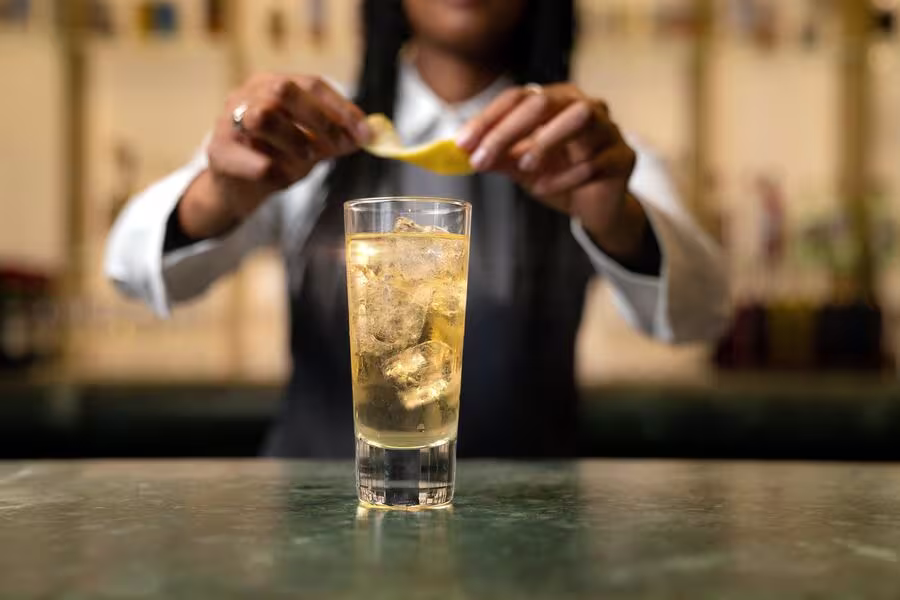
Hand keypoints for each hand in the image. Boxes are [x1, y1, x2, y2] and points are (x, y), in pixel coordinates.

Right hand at [181, 73, 370, 238]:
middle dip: (320, 119)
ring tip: (308, 158)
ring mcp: (226, 122)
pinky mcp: (218, 154)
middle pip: (283, 91)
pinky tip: (282, 178)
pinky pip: (253, 161)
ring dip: (295, 140)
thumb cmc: (274, 157)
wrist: (234, 188)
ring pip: (262, 117)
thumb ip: (336, 138)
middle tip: (339, 145)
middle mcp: (245, 95)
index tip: (364, 133)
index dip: (341, 108)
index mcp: (270, 84)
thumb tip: (370, 136)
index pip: (311, 84)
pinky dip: (275, 171)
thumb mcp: (309, 143)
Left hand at [456, 84, 646, 259]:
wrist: (596, 207)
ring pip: (580, 119)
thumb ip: (498, 157)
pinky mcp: (623, 157)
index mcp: (556, 100)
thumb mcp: (521, 168)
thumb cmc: (558, 177)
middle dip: (507, 131)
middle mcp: (584, 105)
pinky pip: (594, 162)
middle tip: (481, 159)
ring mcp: (608, 129)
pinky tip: (544, 188)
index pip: (518, 98)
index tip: (462, 144)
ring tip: (523, 166)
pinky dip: (565, 176)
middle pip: (544, 103)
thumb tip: (462, 153)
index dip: (488, 119)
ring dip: (546, 140)